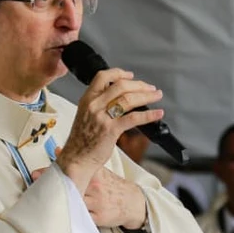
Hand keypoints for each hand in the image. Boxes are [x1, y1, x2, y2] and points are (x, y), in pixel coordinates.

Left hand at [33, 153, 145, 229]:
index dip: (50, 172)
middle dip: (51, 188)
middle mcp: (94, 187)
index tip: (34, 173)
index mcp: (94, 173)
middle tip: (34, 187)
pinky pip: (80, 218)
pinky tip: (59, 216)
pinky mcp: (99, 218)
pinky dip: (70, 217)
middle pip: (68, 187)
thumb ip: (78, 163)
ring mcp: (96, 203)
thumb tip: (58, 150)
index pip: (69, 171)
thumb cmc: (112, 185)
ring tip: (42, 203)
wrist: (133, 201)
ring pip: (72, 203)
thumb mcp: (98, 170)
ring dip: (58, 203)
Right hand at [57, 69, 162, 192]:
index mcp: (87, 99)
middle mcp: (94, 105)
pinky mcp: (111, 130)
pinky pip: (133, 118)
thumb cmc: (81, 141)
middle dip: (139, 85)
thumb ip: (99, 105)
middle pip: (120, 85)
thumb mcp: (85, 116)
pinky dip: (148, 115)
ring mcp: (102, 117)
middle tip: (150, 88)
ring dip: (146, 96)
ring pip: (128, 99)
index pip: (103, 77)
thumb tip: (119, 98)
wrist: (76, 159)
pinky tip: (157, 113)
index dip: (119, 73)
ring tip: (157, 96)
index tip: (131, 75)